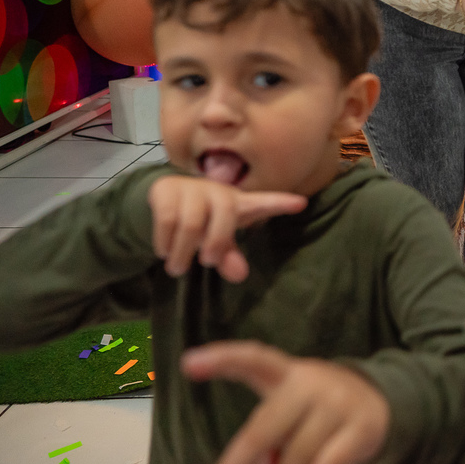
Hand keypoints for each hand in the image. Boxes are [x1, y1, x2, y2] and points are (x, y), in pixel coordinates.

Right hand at [149, 175, 306, 282]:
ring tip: (177, 268)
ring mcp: (193, 188)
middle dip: (217, 242)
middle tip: (207, 263)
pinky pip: (168, 219)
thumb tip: (241, 275)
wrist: (166, 195)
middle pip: (225, 215)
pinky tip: (163, 252)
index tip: (301, 203)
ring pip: (192, 223)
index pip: (263, 202)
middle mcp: (219, 192)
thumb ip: (229, 256)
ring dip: (183, 252)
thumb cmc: (203, 221)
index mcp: (238, 204)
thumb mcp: (218, 240)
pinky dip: (164, 241)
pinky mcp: (168, 189)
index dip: (280, 203)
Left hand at [182, 341, 389, 463]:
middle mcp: (311, 381)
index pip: (252, 359)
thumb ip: (267, 433)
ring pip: (294, 458)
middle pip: (263, 430)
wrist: (380, 400)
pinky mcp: (361, 427)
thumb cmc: (317, 411)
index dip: (220, 359)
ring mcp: (338, 403)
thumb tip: (257, 463)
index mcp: (287, 373)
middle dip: (244, 461)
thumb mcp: (290, 410)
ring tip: (298, 463)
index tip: (187, 362)